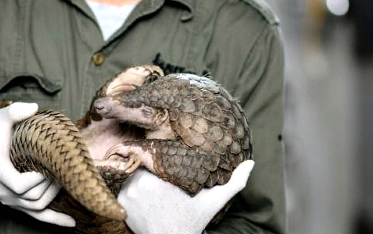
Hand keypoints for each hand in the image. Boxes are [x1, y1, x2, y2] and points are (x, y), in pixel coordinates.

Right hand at [0, 102, 75, 226]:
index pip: (18, 185)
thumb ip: (13, 111)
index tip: (47, 166)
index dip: (36, 179)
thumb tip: (33, 108)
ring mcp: (11, 201)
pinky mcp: (19, 206)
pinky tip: (72, 223)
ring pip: (37, 206)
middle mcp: (3, 191)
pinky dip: (55, 221)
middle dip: (51, 184)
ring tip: (64, 180)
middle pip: (32, 197)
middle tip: (62, 169)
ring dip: (54, 195)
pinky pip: (38, 218)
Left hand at [118, 160, 254, 233]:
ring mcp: (128, 194)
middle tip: (158, 167)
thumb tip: (251, 163)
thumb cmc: (193, 220)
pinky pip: (122, 186)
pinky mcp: (121, 204)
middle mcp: (140, 184)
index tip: (165, 155)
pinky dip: (129, 187)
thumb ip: (234, 182)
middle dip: (148, 163)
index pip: (154, 153)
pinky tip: (142, 192)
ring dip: (137, 174)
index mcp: (161, 178)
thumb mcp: (214, 200)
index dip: (158, 152)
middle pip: (140, 162)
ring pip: (130, 173)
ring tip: (150, 179)